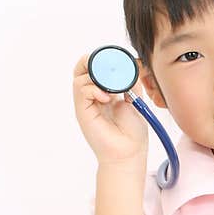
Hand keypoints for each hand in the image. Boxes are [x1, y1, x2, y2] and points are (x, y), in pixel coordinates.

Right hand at [71, 51, 149, 166]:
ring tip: (111, 90)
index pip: (94, 69)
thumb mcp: (135, 101)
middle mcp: (92, 98)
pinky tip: (106, 98)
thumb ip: (132, 83)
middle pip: (81, 69)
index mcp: (104, 94)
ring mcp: (86, 105)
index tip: (118, 62)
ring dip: (96, 77)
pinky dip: (93, 88)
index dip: (102, 61)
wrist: (128, 154)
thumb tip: (132, 65)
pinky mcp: (82, 112)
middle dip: (93, 61)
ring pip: (79, 77)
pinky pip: (81, 90)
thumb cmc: (132, 134)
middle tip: (108, 66)